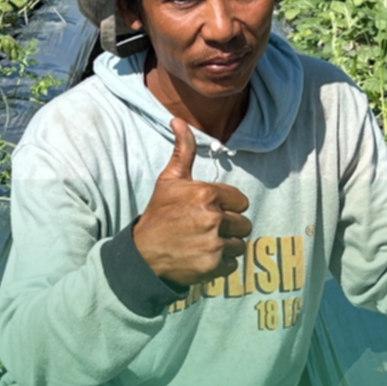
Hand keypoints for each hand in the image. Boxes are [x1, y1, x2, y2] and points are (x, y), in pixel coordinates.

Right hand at [133, 119, 251, 286]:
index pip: (241, 202)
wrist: (142, 254)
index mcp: (206, 194)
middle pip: (244, 224)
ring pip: (240, 244)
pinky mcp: (213, 265)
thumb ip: (183, 151)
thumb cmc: (158, 214)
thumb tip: (178, 120)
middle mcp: (213, 218)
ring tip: (205, 244)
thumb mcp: (169, 180)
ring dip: (226, 246)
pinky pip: (233, 263)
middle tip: (207, 230)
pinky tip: (203, 257)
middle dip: (229, 227)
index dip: (228, 207)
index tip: (211, 212)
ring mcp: (214, 243)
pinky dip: (221, 263)